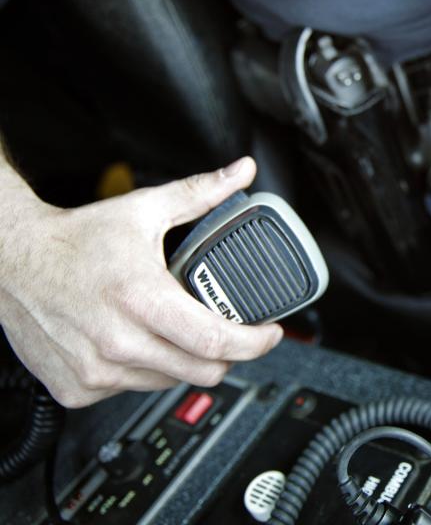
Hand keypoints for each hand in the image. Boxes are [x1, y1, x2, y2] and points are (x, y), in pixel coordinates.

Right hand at [0, 157, 282, 406]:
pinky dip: (145, 372)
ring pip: (170, 382)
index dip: (254, 343)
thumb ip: (200, 193)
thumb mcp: (144, 210)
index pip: (215, 340)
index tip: (270, 333)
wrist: (11, 261)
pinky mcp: (78, 388)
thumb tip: (240, 173)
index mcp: (141, 299)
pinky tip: (137, 343)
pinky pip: (132, 390)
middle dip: (228, 355)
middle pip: (202, 370)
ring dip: (184, 362)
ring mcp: (96, 370)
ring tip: (178, 331)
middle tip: (231, 334)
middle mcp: (118, 341)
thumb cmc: (75, 240)